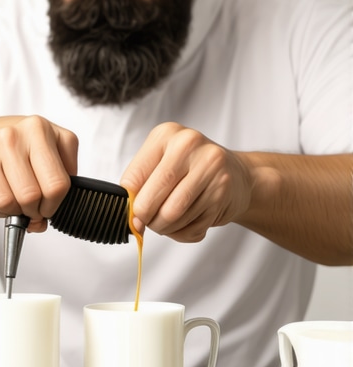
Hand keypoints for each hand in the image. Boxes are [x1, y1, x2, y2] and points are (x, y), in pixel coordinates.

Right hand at [0, 115, 78, 231]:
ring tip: (17, 201)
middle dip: (35, 211)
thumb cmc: (15, 145)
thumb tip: (48, 219)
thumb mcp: (49, 148)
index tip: (50, 206)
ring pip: (9, 203)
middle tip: (33, 208)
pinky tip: (0, 197)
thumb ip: (62, 179)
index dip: (55, 204)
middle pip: (32, 196)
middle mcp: (16, 136)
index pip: (57, 184)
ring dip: (15, 211)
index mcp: (41, 130)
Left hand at [120, 122, 252, 242]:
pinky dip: (183, 232)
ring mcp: (209, 168)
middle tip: (148, 223)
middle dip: (147, 219)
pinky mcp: (222, 192)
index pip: (135, 177)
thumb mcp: (161, 163)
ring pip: (172, 216)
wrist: (235, 174)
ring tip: (169, 221)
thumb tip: (132, 218)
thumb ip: (142, 184)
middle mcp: (189, 145)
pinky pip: (192, 226)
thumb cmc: (189, 169)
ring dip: (165, 228)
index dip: (129, 204)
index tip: (131, 216)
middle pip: (153, 198)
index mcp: (166, 134)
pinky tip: (188, 221)